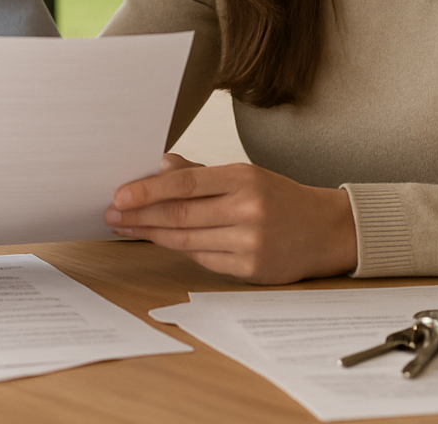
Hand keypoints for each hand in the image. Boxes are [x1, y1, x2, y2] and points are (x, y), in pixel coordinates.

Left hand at [105, 153, 357, 284]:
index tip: (120, 195)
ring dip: (152, 234)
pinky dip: (180, 249)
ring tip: (127, 228)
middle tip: (112, 214)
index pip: (186, 185)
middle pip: (181, 215)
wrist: (325, 230)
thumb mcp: (246, 174)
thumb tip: (161, 167)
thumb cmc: (279, 198)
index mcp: (245, 179)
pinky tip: (161, 240)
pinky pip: (203, 259)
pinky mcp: (251, 270)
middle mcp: (248, 211)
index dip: (149, 191)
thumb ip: (201, 174)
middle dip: (141, 216)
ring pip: (187, 241)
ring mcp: (250, 244)